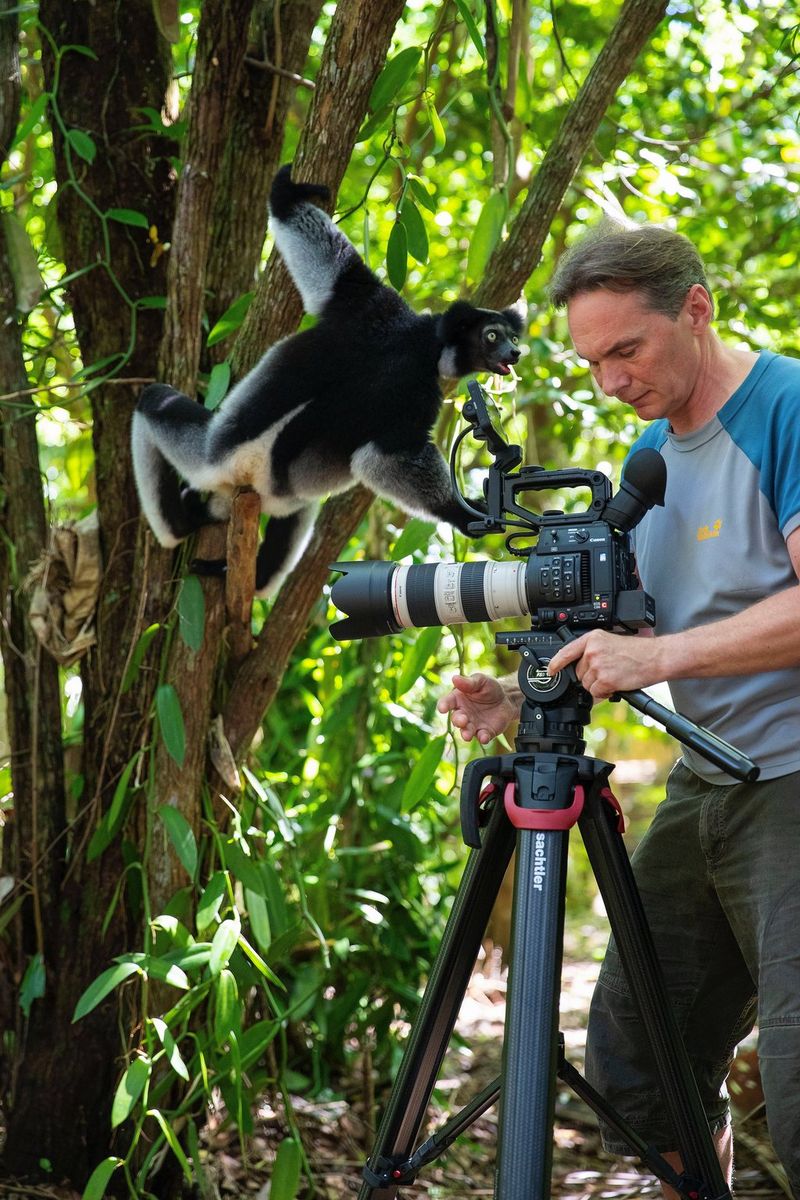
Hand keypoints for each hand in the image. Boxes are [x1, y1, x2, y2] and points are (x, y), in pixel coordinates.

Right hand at [437, 673, 516, 743]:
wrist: (507, 698)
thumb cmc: (489, 687)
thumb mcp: (481, 680)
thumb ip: (469, 682)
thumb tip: (454, 678)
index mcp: (458, 699)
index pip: (447, 702)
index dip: (443, 705)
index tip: (442, 708)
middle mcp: (463, 714)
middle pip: (456, 719)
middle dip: (458, 721)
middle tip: (462, 720)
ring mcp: (473, 724)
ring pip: (466, 731)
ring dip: (466, 733)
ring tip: (467, 735)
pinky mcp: (485, 732)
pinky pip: (482, 737)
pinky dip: (482, 738)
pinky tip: (484, 737)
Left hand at [546, 631, 663, 699]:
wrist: (655, 657)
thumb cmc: (638, 652)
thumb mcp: (611, 642)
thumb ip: (594, 652)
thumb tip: (581, 668)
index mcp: (592, 639)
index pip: (567, 651)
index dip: (556, 663)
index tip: (551, 670)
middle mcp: (592, 651)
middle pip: (579, 673)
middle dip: (591, 677)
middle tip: (609, 672)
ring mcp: (598, 665)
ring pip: (587, 685)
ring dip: (599, 686)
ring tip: (616, 676)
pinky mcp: (605, 680)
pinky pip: (596, 693)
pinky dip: (605, 693)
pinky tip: (617, 683)